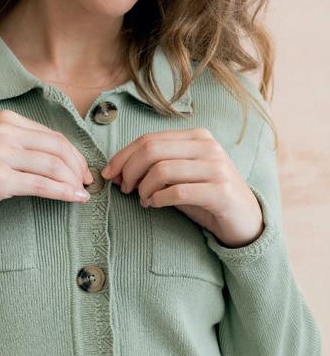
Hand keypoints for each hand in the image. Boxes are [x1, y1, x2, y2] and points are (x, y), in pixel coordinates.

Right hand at [0, 110, 92, 225]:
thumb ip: (26, 145)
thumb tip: (66, 159)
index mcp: (6, 120)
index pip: (53, 135)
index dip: (75, 154)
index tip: (83, 170)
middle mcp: (3, 132)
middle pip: (57, 148)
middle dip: (78, 168)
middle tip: (86, 183)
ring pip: (53, 166)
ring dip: (73, 182)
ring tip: (81, 193)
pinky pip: (42, 185)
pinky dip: (63, 192)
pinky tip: (75, 198)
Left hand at [101, 128, 264, 248]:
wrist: (245, 219)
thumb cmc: (206, 195)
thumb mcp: (181, 175)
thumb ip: (156, 166)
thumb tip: (118, 170)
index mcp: (197, 137)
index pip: (149, 139)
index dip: (123, 156)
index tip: (110, 174)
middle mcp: (208, 147)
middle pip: (152, 150)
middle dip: (129, 170)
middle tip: (124, 189)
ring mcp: (216, 168)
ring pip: (162, 170)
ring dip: (144, 188)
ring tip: (143, 200)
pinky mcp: (220, 192)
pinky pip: (177, 192)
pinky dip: (158, 199)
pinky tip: (155, 205)